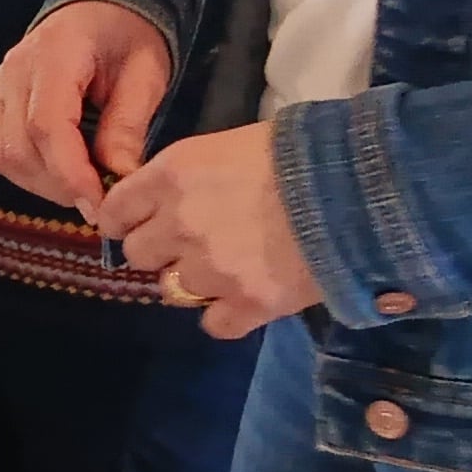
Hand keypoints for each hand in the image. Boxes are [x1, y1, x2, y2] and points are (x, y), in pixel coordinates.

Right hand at [0, 0, 177, 216]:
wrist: (102, 6)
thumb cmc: (129, 36)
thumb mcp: (145, 75)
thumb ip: (126, 126)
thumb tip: (120, 181)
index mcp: (54, 55)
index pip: (46, 125)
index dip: (70, 172)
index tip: (101, 204)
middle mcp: (14, 71)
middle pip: (19, 147)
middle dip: (59, 184)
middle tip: (101, 200)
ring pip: (3, 155)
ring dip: (42, 184)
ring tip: (83, 187)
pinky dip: (29, 173)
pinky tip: (62, 173)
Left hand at [95, 125, 324, 338]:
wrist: (356, 188)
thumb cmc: (296, 153)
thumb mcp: (226, 147)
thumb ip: (186, 177)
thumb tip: (166, 199)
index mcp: (171, 176)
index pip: (115, 211)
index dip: (125, 220)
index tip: (137, 225)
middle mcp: (179, 224)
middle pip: (138, 254)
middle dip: (161, 250)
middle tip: (193, 244)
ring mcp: (211, 269)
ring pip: (174, 290)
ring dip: (197, 281)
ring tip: (233, 265)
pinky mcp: (248, 304)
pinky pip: (214, 324)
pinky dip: (229, 315)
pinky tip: (249, 296)